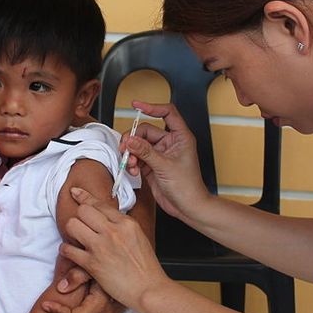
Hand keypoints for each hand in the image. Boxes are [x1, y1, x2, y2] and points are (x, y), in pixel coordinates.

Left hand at [61, 187, 169, 310]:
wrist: (149, 289)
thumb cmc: (146, 267)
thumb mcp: (139, 237)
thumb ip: (123, 225)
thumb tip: (108, 216)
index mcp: (126, 223)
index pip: (99, 203)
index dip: (84, 197)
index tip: (75, 193)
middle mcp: (113, 231)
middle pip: (83, 210)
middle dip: (79, 217)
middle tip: (81, 226)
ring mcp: (101, 247)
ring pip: (73, 225)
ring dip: (71, 232)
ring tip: (76, 238)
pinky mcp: (92, 264)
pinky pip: (68, 249)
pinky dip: (66, 250)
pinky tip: (70, 252)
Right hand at [122, 101, 210, 221]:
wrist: (187, 207)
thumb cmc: (188, 187)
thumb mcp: (165, 166)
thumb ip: (146, 151)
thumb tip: (130, 140)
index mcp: (180, 136)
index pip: (167, 113)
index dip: (152, 107)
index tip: (136, 105)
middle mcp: (170, 143)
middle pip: (146, 130)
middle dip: (133, 139)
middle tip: (125, 149)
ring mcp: (160, 154)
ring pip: (138, 145)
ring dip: (132, 153)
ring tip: (132, 164)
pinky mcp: (151, 165)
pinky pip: (137, 157)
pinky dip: (132, 163)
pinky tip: (134, 171)